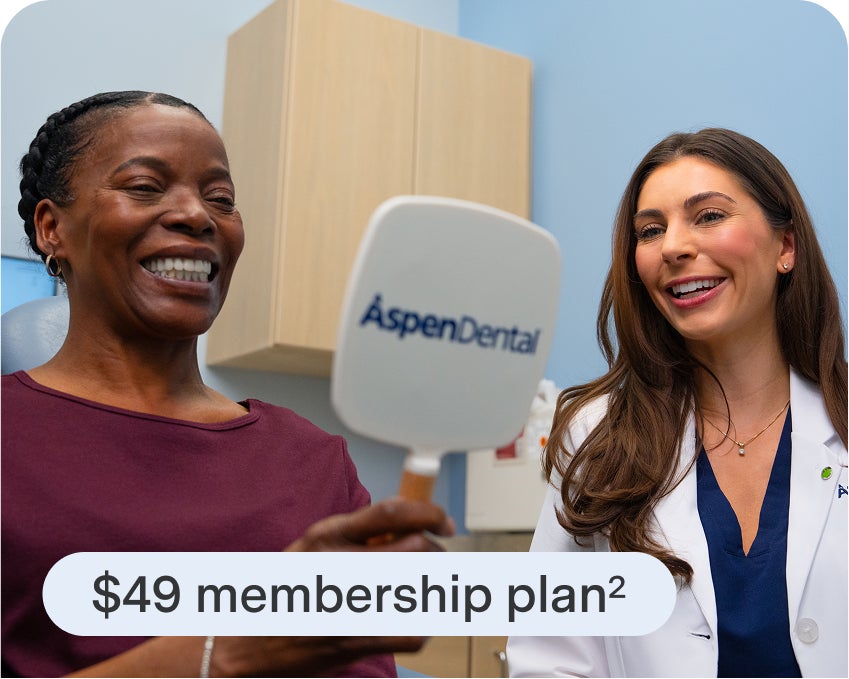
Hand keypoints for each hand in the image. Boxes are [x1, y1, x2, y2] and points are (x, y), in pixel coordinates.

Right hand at [211, 500, 452, 674]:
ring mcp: (346, 603)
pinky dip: (422, 628)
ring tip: (425, 593)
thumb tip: (410, 526)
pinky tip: (414, 624)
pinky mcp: (352, 641)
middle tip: (436, 563)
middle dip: (435, 555)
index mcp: (328, 534)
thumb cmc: (286, 589)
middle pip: (415, 549)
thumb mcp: (314, 544)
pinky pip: (411, 632)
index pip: (391, 511)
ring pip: (419, 588)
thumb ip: (357, 533)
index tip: (444, 522)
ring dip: (432, 590)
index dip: (429, 512)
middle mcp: (337, 563)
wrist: (245, 640)